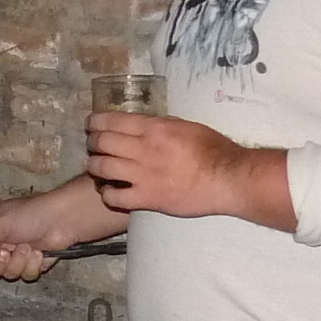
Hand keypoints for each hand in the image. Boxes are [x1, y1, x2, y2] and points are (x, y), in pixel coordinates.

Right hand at [0, 178, 128, 280]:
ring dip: (20, 262)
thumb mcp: (1, 223)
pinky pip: (27, 275)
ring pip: (10, 274)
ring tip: (29, 248)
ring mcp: (19, 255)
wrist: (63, 220)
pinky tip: (40, 253)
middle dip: (1, 262)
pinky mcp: (35, 264)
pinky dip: (34, 265)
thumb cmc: (31, 214)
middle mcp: (4, 244)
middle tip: (9, 250)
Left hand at [84, 111, 296, 231]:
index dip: (95, 122)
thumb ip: (161, 124)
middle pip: (102, 142)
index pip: (112, 120)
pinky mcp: (147, 199)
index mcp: (154, 129)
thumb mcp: (186, 126)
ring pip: (101, 168)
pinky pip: (114, 197)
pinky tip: (109, 191)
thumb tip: (142, 123)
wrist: (228, 179)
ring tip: (97, 168)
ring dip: (94, 166)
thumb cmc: (214, 150)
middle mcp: (144, 149)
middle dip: (92, 142)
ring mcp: (143, 175)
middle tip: (93, 145)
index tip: (91, 124)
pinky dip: (107, 193)